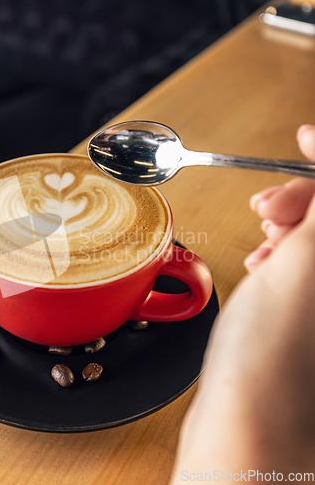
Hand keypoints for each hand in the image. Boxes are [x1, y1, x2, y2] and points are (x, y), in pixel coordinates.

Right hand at [171, 130, 314, 479]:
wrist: (246, 419)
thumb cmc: (275, 354)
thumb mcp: (309, 258)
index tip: (302, 136)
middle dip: (302, 198)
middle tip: (267, 205)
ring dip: (289, 226)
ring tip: (262, 240)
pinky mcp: (311, 313)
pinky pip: (304, 265)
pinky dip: (282, 254)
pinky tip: (263, 262)